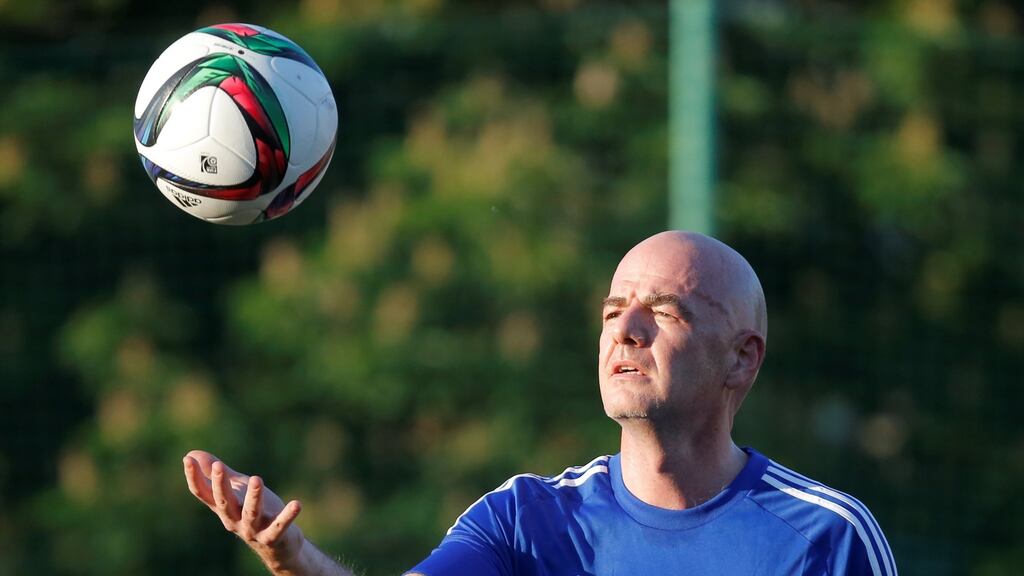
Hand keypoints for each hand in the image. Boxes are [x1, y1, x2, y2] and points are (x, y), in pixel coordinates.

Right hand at [183, 450, 305, 573]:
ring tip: (257, 479)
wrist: (277, 544)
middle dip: (220, 485)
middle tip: (218, 466)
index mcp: (223, 507)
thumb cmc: (253, 511)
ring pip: (250, 513)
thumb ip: (215, 473)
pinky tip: (296, 504)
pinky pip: (279, 527)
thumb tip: (191, 454)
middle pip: (224, 503)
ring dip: (253, 497)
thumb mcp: (235, 490)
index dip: (194, 477)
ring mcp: (252, 529)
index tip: (187, 459)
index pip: (203, 493)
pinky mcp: (272, 536)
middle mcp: (233, 519)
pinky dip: (287, 516)